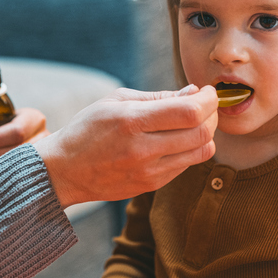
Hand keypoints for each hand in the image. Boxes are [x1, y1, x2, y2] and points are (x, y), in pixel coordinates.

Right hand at [32, 85, 218, 207]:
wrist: (64, 170)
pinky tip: (177, 139)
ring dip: (206, 133)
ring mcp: (148, 172)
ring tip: (195, 122)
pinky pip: (186, 165)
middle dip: (212, 115)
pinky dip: (191, 149)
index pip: (190, 112)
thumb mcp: (116, 101)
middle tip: (206, 105)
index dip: (209, 100)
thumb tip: (194, 92)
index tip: (208, 92)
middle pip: (202, 133)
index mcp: (131, 121)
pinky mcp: (151, 185)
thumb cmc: (88, 128)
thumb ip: (158, 97)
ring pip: (201, 152)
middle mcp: (142, 149)